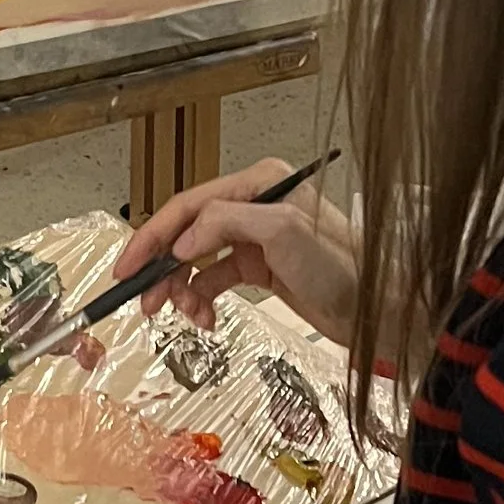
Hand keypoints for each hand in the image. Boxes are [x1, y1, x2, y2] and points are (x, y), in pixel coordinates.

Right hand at [113, 157, 360, 349]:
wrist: (376, 310)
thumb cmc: (343, 268)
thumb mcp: (283, 234)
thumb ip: (227, 224)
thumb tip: (181, 240)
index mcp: (259, 184)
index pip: (190, 205)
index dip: (153, 236)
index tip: (126, 268)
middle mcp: (254, 205)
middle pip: (188, 231)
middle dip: (162, 267)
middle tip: (144, 301)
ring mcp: (256, 238)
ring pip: (198, 259)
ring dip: (183, 288)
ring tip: (187, 316)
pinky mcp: (261, 267)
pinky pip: (215, 279)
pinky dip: (203, 299)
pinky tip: (207, 319)